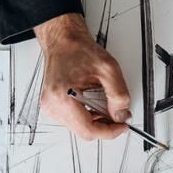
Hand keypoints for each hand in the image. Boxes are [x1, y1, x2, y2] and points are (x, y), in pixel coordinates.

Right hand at [34, 13, 131, 140]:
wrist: (62, 41)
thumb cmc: (78, 50)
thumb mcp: (108, 69)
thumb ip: (118, 94)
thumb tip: (121, 115)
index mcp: (62, 95)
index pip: (88, 129)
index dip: (109, 131)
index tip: (123, 126)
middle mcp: (52, 104)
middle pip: (84, 131)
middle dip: (105, 127)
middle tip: (120, 117)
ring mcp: (50, 106)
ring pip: (80, 128)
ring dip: (98, 123)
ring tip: (109, 110)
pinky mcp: (53, 106)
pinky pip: (74, 121)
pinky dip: (89, 118)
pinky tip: (97, 108)